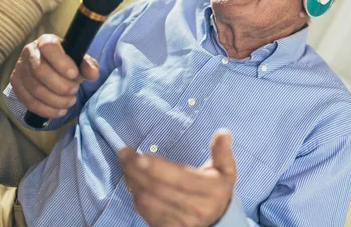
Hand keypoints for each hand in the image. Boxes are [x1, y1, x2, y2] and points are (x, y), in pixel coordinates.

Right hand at [9, 34, 98, 117]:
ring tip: (70, 101)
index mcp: (46, 41)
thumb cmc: (67, 62)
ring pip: (35, 89)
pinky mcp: (16, 84)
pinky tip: (60, 110)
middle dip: (61, 86)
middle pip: (40, 72)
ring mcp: (20, 68)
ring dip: (56, 100)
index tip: (74, 74)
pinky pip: (29, 101)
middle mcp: (29, 52)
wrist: (51, 67)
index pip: (49, 48)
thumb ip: (87, 65)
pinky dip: (46, 110)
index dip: (61, 63)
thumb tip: (92, 74)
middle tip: (74, 90)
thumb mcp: (80, 60)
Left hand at [119, 129, 236, 226]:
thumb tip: (223, 132)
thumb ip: (222, 152)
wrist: (217, 220)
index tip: (139, 155)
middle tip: (124, 153)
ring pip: (148, 201)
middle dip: (136, 170)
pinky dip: (135, 195)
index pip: (180, 179)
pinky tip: (132, 181)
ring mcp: (180, 222)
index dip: (157, 168)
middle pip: (158, 189)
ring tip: (126, 164)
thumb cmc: (217, 189)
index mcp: (210, 190)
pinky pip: (145, 212)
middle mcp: (195, 208)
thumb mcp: (226, 170)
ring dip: (132, 181)